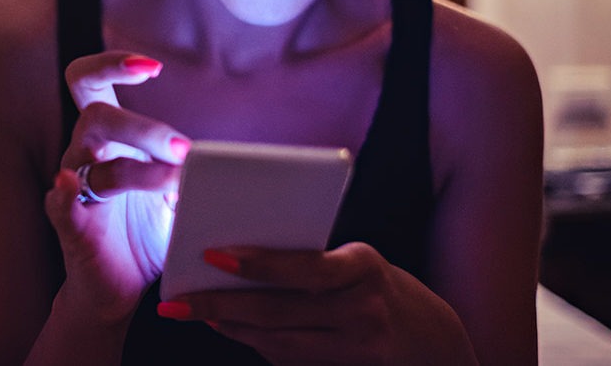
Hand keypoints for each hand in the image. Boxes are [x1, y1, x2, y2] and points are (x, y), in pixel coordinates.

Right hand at [44, 51, 189, 323]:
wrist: (119, 287)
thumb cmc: (149, 230)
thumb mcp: (179, 190)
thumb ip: (197, 167)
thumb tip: (238, 161)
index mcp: (109, 136)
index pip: (89, 81)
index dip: (112, 64)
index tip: (152, 68)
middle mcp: (85, 152)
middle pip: (96, 114)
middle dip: (145, 127)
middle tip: (184, 151)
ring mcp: (74, 186)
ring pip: (93, 160)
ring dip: (140, 169)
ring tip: (178, 185)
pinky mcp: (68, 223)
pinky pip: (58, 202)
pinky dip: (63, 191)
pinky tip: (68, 184)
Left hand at [158, 243, 476, 364]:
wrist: (432, 343)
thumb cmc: (380, 287)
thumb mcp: (356, 263)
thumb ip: (311, 264)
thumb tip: (239, 262)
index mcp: (364, 267)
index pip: (305, 267)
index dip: (258, 264)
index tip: (213, 256)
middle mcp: (364, 310)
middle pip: (280, 311)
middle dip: (222, 304)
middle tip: (178, 301)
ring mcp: (358, 348)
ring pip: (279, 342)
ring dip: (232, 326)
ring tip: (196, 312)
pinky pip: (290, 360)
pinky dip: (257, 344)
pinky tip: (232, 328)